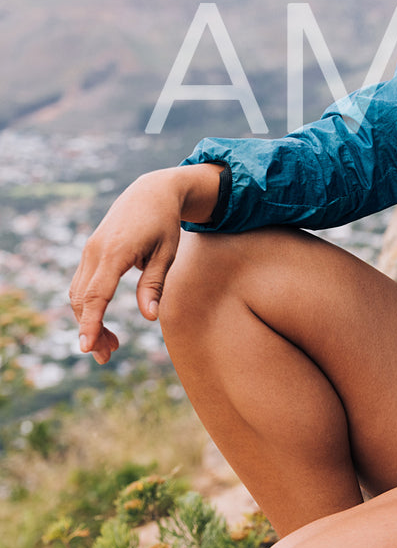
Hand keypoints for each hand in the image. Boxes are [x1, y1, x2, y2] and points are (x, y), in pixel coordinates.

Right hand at [69, 164, 220, 363]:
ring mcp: (89, 252)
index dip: (91, 323)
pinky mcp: (90, 253)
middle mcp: (95, 252)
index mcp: (115, 252)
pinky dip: (89, 307)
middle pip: (83, 300)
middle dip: (91, 330)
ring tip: (110, 346)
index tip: (87, 347)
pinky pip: (83, 285)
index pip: (97, 294)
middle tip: (107, 357)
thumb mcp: (167, 252)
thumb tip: (150, 317)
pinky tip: (102, 324)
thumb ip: (155, 284)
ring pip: (79, 295)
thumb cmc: (165, 222)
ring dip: (88, 322)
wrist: (151, 191)